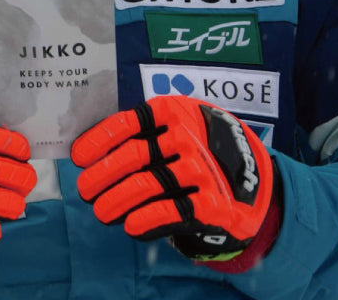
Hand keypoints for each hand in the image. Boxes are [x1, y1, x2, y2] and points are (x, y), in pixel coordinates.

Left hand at [71, 96, 273, 259]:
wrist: (260, 177)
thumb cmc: (204, 147)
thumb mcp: (180, 123)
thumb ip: (145, 129)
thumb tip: (89, 148)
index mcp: (175, 112)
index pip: (126, 123)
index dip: (97, 141)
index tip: (77, 159)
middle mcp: (190, 137)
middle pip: (132, 157)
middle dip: (101, 176)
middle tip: (84, 191)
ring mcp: (204, 170)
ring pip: (146, 186)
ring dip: (116, 201)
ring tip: (102, 212)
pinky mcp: (216, 203)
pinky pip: (171, 213)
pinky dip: (146, 220)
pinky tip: (131, 226)